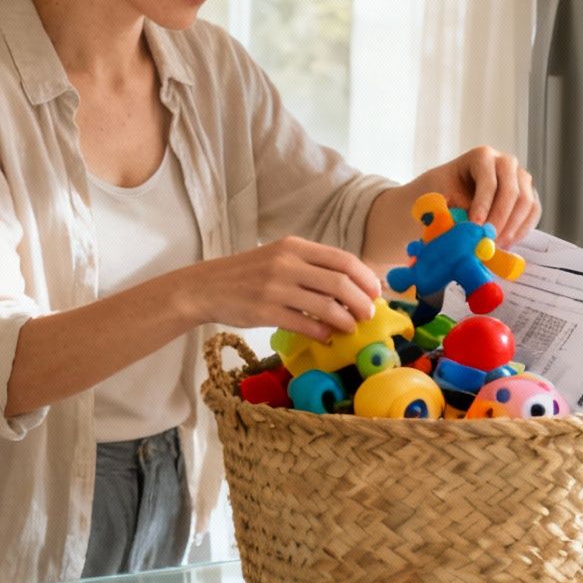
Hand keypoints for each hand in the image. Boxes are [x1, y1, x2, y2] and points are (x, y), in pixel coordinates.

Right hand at [188, 237, 380, 341]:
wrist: (206, 287)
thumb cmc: (247, 274)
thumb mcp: (279, 257)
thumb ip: (311, 266)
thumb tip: (352, 285)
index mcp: (294, 246)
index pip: (343, 259)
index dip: (366, 277)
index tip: (375, 293)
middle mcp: (286, 263)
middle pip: (340, 283)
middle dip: (361, 302)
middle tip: (368, 315)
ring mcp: (275, 288)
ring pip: (326, 306)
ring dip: (346, 320)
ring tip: (350, 328)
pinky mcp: (265, 312)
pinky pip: (304, 325)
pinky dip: (322, 333)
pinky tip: (327, 337)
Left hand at [416, 146, 540, 247]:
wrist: (450, 190)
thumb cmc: (443, 190)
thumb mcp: (440, 195)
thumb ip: (455, 209)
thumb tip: (472, 229)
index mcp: (482, 156)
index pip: (488, 181)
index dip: (483, 205)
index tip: (475, 226)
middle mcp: (506, 162)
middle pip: (511, 191)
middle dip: (500, 219)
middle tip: (488, 240)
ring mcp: (521, 177)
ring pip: (526, 202)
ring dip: (512, 227)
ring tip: (495, 245)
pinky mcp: (529, 194)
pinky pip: (533, 212)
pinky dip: (522, 230)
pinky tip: (506, 243)